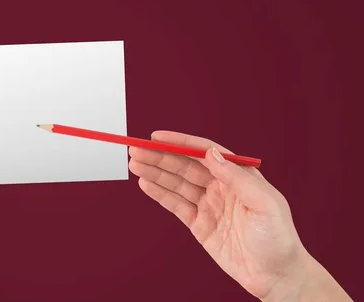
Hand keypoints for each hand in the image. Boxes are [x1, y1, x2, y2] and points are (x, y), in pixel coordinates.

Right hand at [128, 131, 350, 300]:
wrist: (276, 276)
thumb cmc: (279, 240)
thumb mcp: (264, 203)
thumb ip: (237, 177)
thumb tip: (211, 154)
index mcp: (238, 176)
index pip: (204, 152)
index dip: (180, 143)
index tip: (158, 137)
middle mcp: (221, 187)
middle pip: (184, 166)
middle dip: (159, 157)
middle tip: (137, 150)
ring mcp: (208, 205)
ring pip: (176, 183)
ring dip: (155, 173)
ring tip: (135, 164)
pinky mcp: (199, 224)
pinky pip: (175, 205)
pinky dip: (159, 193)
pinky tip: (146, 184)